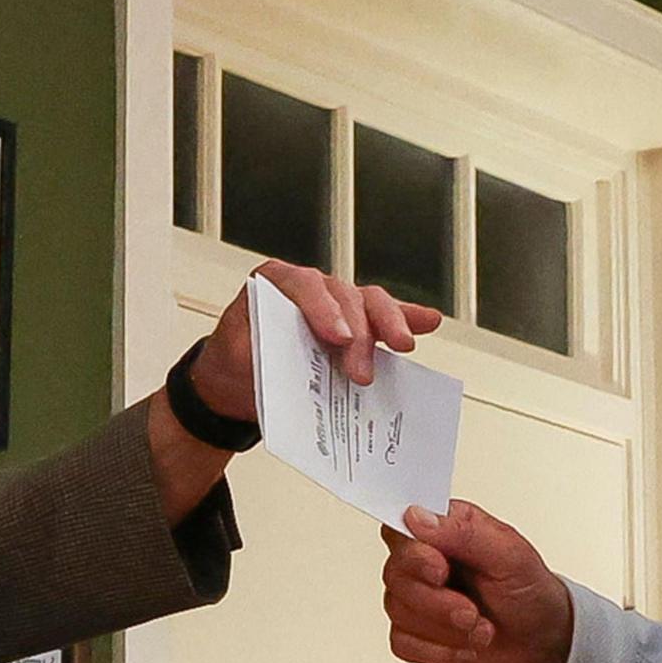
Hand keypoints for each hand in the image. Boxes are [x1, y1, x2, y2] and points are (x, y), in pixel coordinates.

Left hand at [189, 260, 441, 427]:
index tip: (339, 338)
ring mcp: (336, 305)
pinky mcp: (354, 325)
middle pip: (344, 296)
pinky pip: (383, 316)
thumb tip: (288, 361)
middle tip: (362, 370)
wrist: (234, 379)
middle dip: (359, 333)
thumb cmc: (235, 362)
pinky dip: (406, 317)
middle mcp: (310, 287)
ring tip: (402, 346)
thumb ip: (259, 351)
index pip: (303, 284)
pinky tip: (428, 322)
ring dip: (390, 322)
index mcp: (273, 283)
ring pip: (369, 302)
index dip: (324, 309)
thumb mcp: (233, 357)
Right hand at [381, 499, 576, 662]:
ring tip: (480, 627)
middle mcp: (423, 561)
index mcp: (443, 530)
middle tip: (472, 612)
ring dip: (447, 628)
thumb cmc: (527, 591)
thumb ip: (464, 532)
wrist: (539, 643)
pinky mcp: (413, 633)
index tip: (440, 570)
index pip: (400, 529)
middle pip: (396, 574)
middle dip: (438, 601)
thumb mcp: (510, 555)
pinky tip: (466, 645)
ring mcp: (414, 597)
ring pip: (399, 611)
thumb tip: (418, 518)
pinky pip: (404, 643)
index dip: (414, 553)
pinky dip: (441, 651)